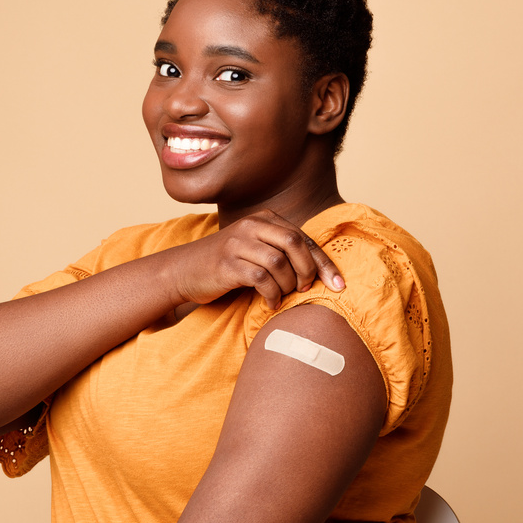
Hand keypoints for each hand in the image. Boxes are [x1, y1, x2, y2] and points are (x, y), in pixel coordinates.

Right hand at [168, 210, 344, 309]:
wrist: (183, 271)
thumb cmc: (226, 264)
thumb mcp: (254, 249)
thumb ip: (281, 251)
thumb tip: (320, 270)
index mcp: (263, 219)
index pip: (303, 238)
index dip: (324, 262)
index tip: (339, 285)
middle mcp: (251, 226)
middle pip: (295, 244)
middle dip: (309, 270)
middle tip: (306, 290)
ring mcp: (238, 243)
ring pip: (279, 263)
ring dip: (288, 285)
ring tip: (283, 296)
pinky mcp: (227, 264)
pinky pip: (261, 279)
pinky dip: (272, 295)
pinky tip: (270, 303)